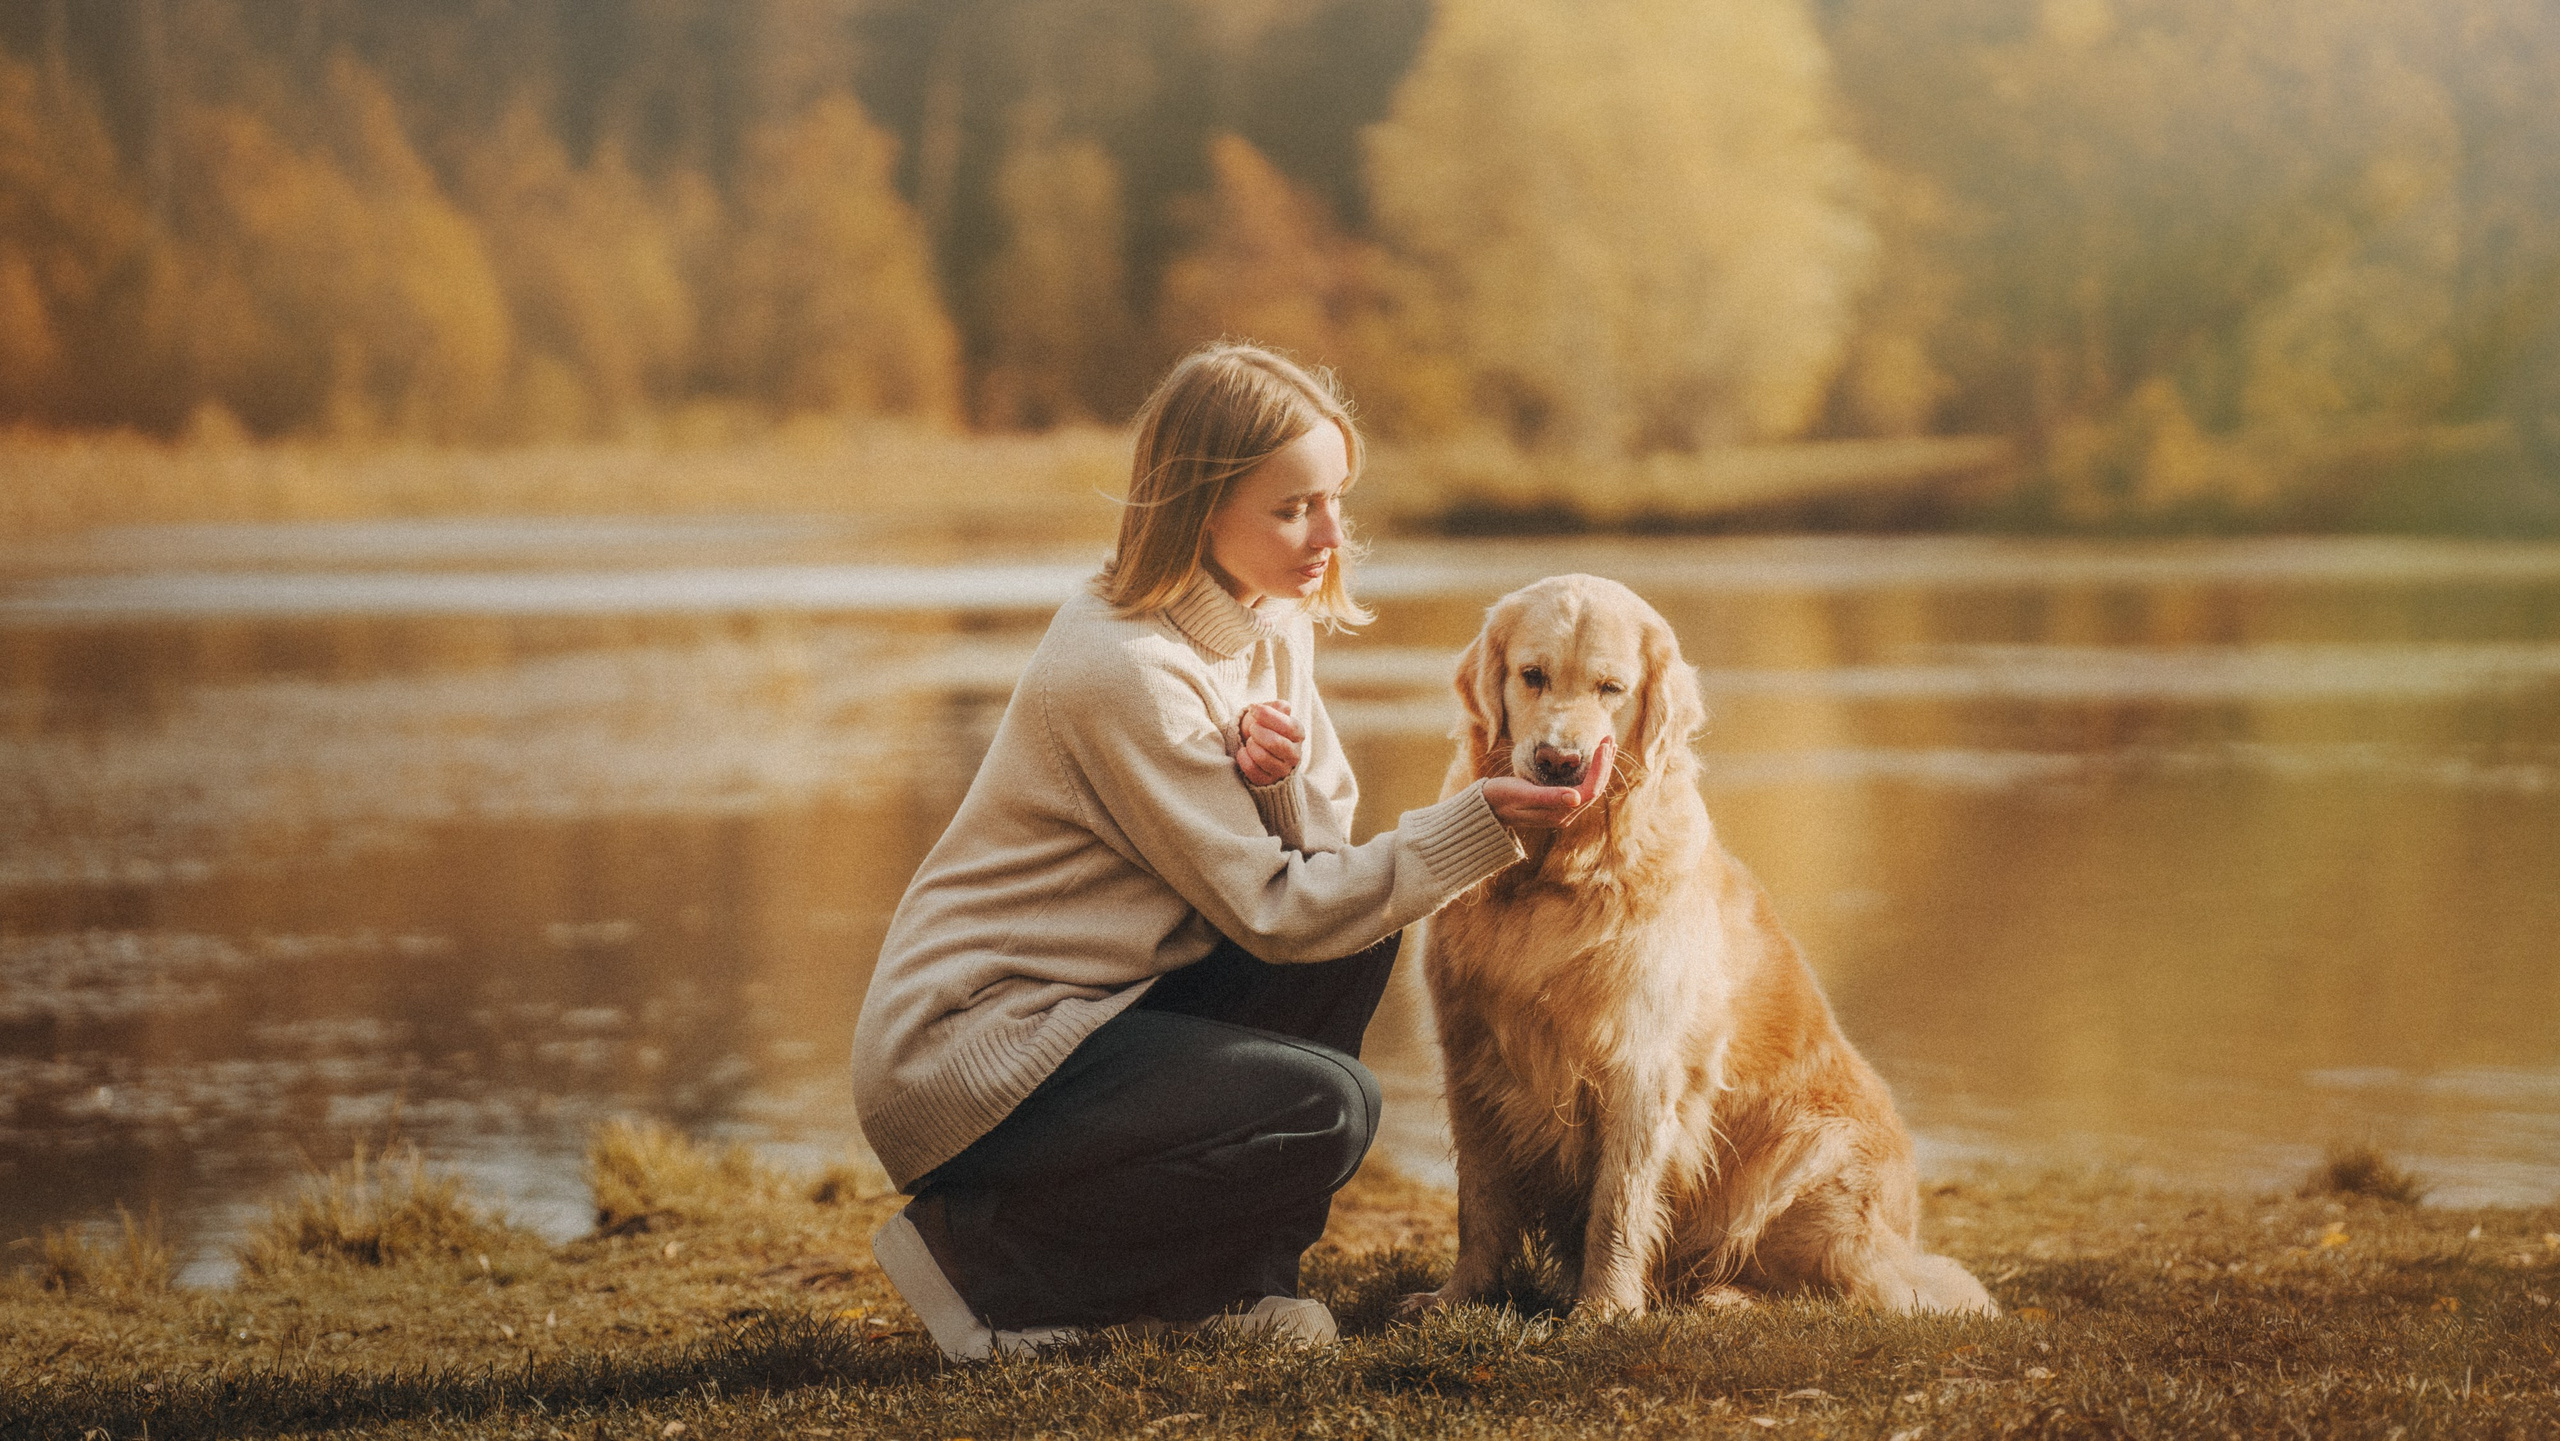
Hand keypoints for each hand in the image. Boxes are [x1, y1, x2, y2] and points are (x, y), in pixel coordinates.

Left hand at [1236, 700, 1303, 786]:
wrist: (1252, 745)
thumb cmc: (1263, 726)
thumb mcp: (1270, 712)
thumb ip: (1277, 707)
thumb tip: (1284, 707)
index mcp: (1298, 734)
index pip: (1289, 726)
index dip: (1268, 716)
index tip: (1253, 709)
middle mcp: (1294, 754)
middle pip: (1276, 743)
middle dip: (1258, 732)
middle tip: (1253, 728)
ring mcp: (1282, 770)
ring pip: (1263, 757)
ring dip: (1251, 745)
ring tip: (1250, 741)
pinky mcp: (1268, 781)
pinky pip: (1252, 770)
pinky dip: (1243, 758)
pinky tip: (1244, 752)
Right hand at [1482, 736, 1613, 828]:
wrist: (1485, 807)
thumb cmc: (1500, 797)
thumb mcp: (1522, 793)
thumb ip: (1549, 797)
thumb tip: (1576, 799)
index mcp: (1558, 814)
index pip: (1590, 789)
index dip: (1600, 766)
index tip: (1603, 743)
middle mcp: (1564, 815)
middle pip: (1594, 789)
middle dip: (1604, 764)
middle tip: (1608, 738)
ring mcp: (1562, 811)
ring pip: (1590, 788)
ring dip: (1600, 767)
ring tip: (1606, 744)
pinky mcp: (1558, 805)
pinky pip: (1582, 788)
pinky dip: (1590, 771)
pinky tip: (1593, 759)